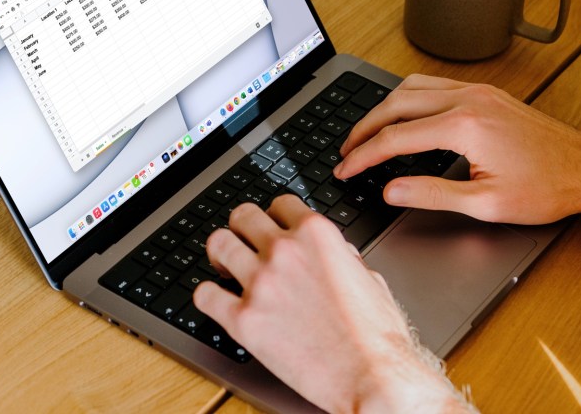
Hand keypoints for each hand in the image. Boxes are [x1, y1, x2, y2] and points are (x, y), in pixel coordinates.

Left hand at [193, 195, 465, 412]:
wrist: (372, 377)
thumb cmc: (376, 335)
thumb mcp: (367, 276)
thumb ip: (340, 256)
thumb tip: (330, 253)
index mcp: (317, 235)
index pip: (281, 204)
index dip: (276, 216)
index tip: (273, 226)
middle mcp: (285, 252)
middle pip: (243, 216)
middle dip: (243, 227)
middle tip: (243, 241)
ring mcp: (260, 284)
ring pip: (218, 244)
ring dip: (220, 253)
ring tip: (225, 267)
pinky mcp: (243, 320)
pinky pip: (204, 294)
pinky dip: (208, 295)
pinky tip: (218, 301)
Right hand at [336, 74, 580, 224]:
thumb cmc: (546, 188)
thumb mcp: (485, 204)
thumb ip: (430, 195)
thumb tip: (390, 191)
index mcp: (464, 127)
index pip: (394, 138)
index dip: (363, 157)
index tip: (345, 170)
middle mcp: (468, 100)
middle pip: (395, 103)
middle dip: (363, 128)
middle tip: (345, 151)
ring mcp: (477, 92)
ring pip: (411, 87)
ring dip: (383, 108)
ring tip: (366, 133)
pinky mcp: (485, 93)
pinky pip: (432, 86)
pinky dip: (406, 99)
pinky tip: (401, 116)